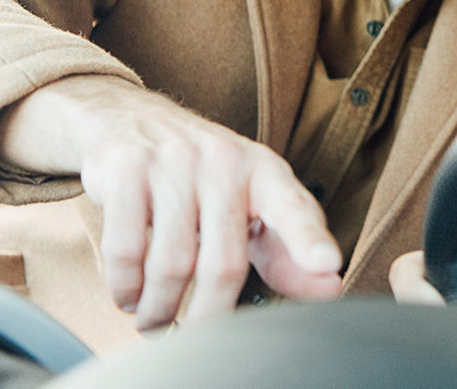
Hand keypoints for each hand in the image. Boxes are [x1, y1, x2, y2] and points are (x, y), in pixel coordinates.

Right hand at [0, 76, 342, 330]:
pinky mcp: (128, 168)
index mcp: (266, 172)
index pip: (294, 208)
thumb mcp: (255, 201)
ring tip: (155, 319)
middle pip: (224, 264)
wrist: (134, 119)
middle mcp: (226, 161)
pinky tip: (130, 294)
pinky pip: (126, 248)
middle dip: (208, 317)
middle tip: (194, 338)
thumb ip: (289, 248)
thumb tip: (330, 288)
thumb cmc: (207, 176)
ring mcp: (176, 162)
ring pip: (172, 264)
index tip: (329, 264)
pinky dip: (125, 286)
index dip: (310, 240)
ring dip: (160, 308)